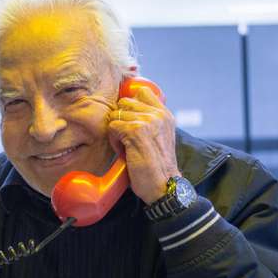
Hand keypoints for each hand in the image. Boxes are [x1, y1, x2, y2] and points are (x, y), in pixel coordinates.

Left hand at [108, 85, 180, 203]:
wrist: (164, 186)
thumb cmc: (158, 166)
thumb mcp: (160, 138)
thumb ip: (151, 122)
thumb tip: (127, 110)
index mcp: (165, 115)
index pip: (143, 91)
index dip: (130, 103)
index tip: (129, 120)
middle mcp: (158, 114)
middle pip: (125, 102)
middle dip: (121, 119)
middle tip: (127, 138)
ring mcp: (147, 121)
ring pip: (116, 114)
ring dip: (116, 132)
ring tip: (126, 147)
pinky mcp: (135, 131)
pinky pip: (112, 127)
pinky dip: (114, 142)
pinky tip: (125, 152)